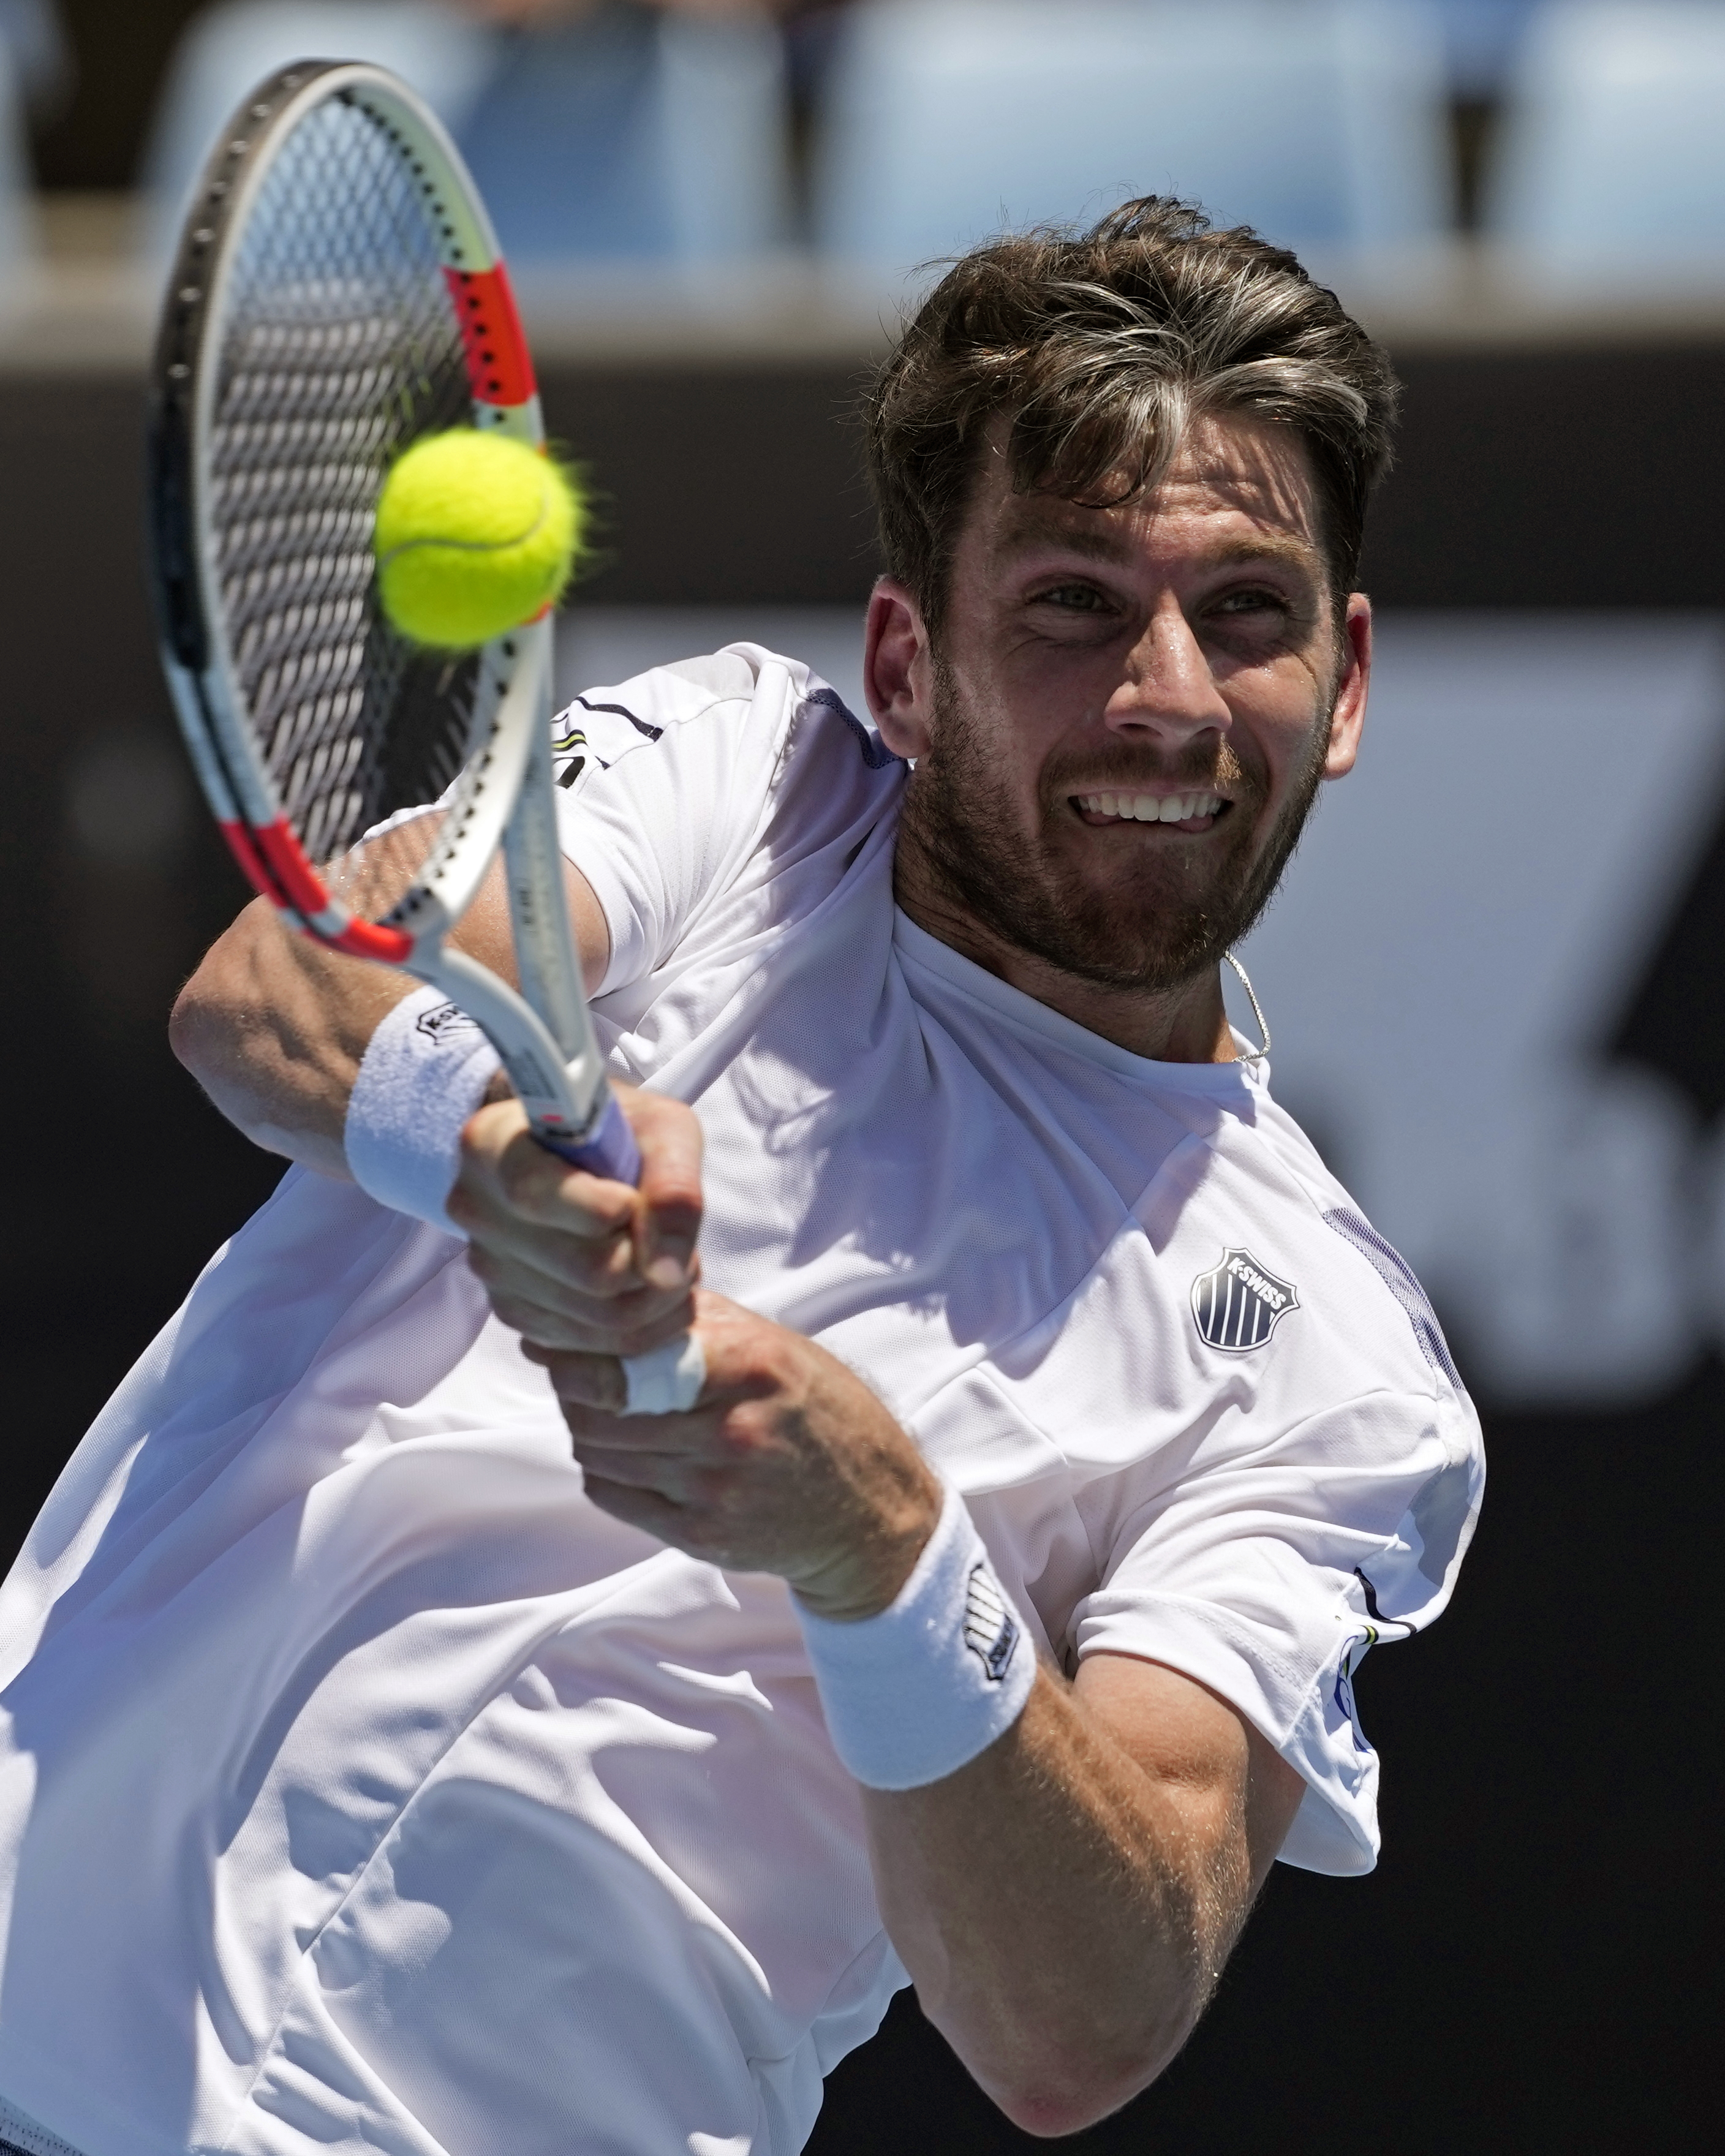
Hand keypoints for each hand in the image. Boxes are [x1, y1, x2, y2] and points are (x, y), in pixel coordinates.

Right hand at [450, 1081, 702, 1357]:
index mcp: (490, 1144)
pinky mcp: (511, 1309)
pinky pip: (586, 1345)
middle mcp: (475, 1208)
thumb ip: (672, 1188)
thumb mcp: (661, 1128)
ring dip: (655, 1301)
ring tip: (669, 1263)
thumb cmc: (620, 1131)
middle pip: (586, 1270)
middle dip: (655, 1265)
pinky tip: (645, 1290)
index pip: (537, 1194)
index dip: (611, 1210)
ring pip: (594, 1318)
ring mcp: (489, 1266)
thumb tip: (665, 1275)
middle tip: (679, 1243)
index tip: (637, 1199)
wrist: (581, 1152)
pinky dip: (635, 1329)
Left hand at [527, 1292, 943, 1619]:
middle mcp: (731, 1428)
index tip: (574, 1339)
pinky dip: (604, 1469)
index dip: (586, 1348)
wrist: (871, 1513)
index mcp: (752, 1366)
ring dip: (588, 1427)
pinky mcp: (700, 1535)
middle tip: (581, 1374)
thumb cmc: (819, 1413)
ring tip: (607, 1411)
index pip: (630, 1353)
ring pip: (599, 1450)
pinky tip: (626, 1453)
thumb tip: (607, 1295)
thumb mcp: (777, 1345)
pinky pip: (612, 1494)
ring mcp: (715, 1488)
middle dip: (578, 1387)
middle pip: (602, 1405)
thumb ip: (697, 1318)